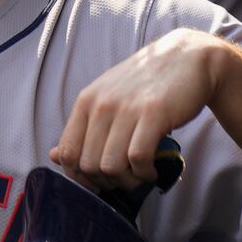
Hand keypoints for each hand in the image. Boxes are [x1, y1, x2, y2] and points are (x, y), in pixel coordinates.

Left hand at [53, 28, 227, 186]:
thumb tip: (55, 156)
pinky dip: (145, 173)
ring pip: (111, 166)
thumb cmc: (147, 84)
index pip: (67, 153)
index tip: (99, 180)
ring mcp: (126, 108)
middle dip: (106, 183)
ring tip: (140, 175)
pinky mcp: (153, 114)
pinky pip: (138, 158)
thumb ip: (83, 128)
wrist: (187, 58)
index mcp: (86, 101)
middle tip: (125, 179)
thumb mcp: (107, 98)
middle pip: (88, 166)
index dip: (80, 177)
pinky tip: (153, 170)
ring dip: (127, 181)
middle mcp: (101, 104)